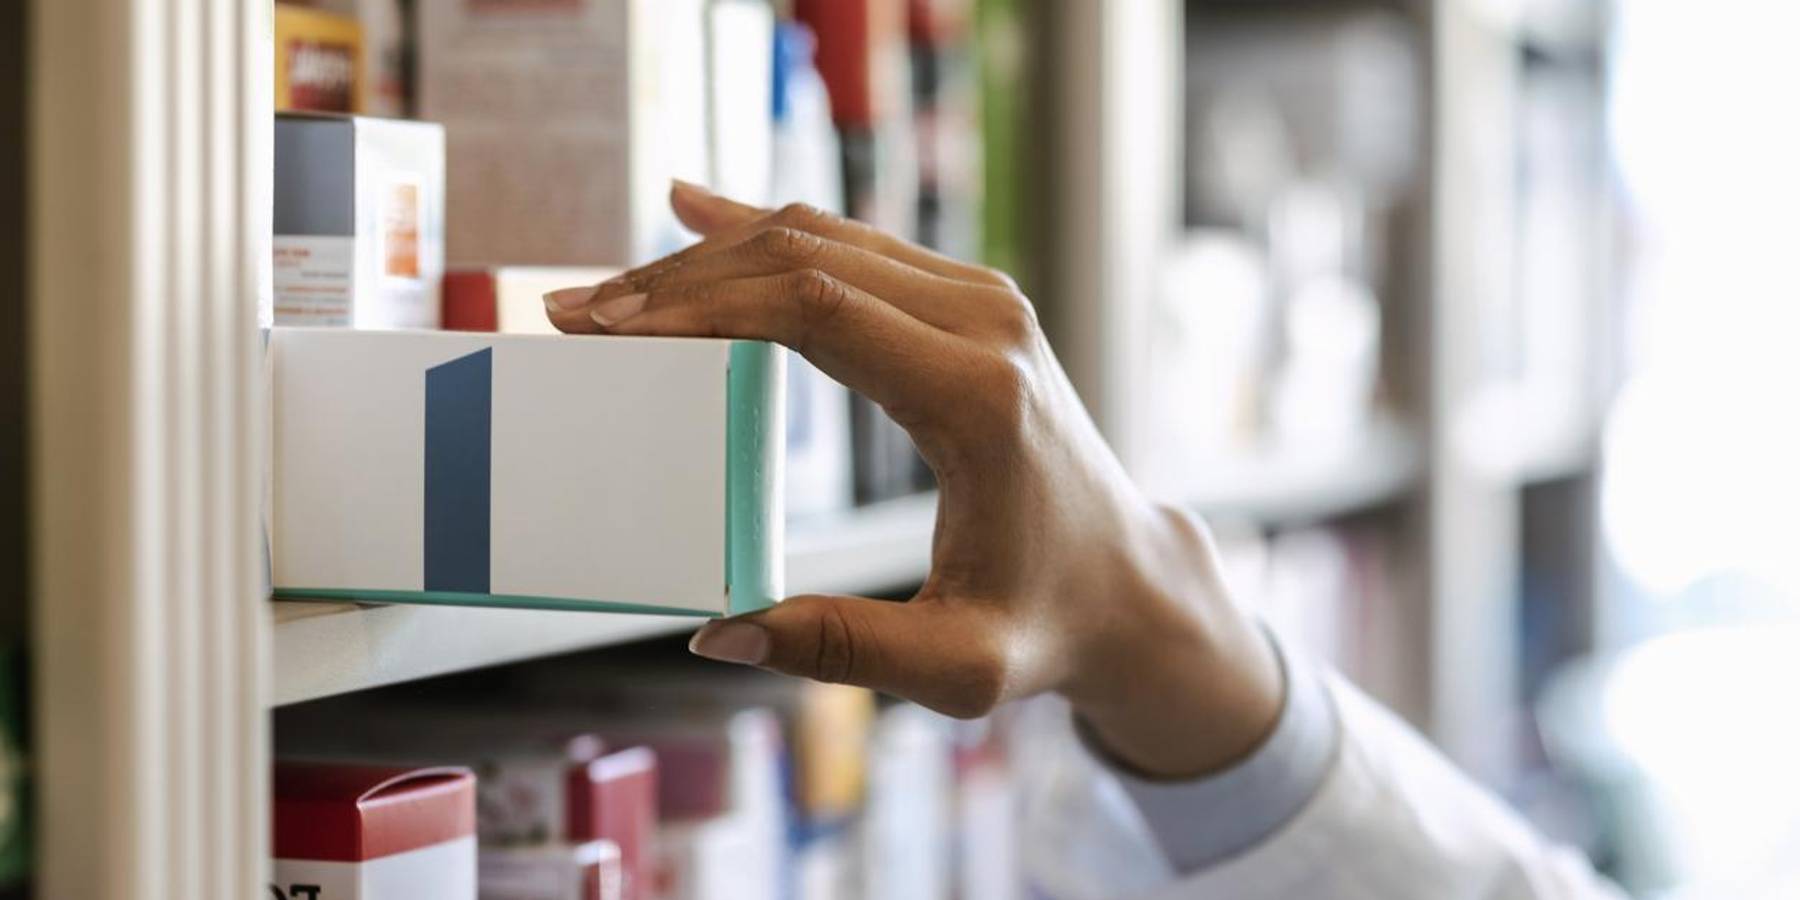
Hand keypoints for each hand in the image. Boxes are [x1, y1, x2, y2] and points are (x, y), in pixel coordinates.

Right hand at [546, 181, 1282, 777]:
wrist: (1127, 578)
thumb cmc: (1045, 623)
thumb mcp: (956, 665)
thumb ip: (840, 649)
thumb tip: (717, 630)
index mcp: (977, 397)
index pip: (815, 312)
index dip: (701, 307)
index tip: (608, 327)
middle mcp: (986, 324)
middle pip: (804, 258)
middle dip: (678, 279)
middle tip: (577, 313)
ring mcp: (983, 301)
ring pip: (820, 239)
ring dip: (709, 257)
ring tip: (612, 291)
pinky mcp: (971, 302)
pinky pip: (851, 247)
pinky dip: (765, 234)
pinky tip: (694, 210)